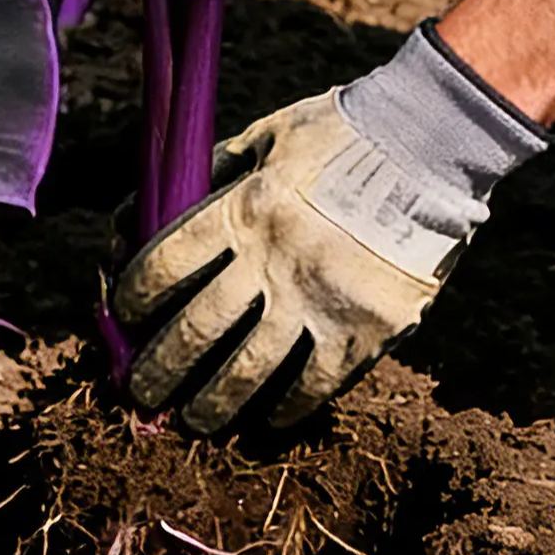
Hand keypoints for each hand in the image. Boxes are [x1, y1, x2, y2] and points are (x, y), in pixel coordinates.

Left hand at [113, 24, 548, 432]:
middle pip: (196, 330)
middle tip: (141, 390)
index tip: (124, 316)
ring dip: (211, 404)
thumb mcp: (266, 137)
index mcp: (242, 208)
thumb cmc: (340, 131)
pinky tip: (269, 421)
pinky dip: (287, 409)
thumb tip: (155, 210)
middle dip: (159, 367)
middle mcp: (271, 260)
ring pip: (247, 371)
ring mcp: (318, 300)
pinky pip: (315, 386)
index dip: (134, 296)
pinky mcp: (365, 329)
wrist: (429, 142)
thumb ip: (214, 174)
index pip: (165, 263)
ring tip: (194, 422)